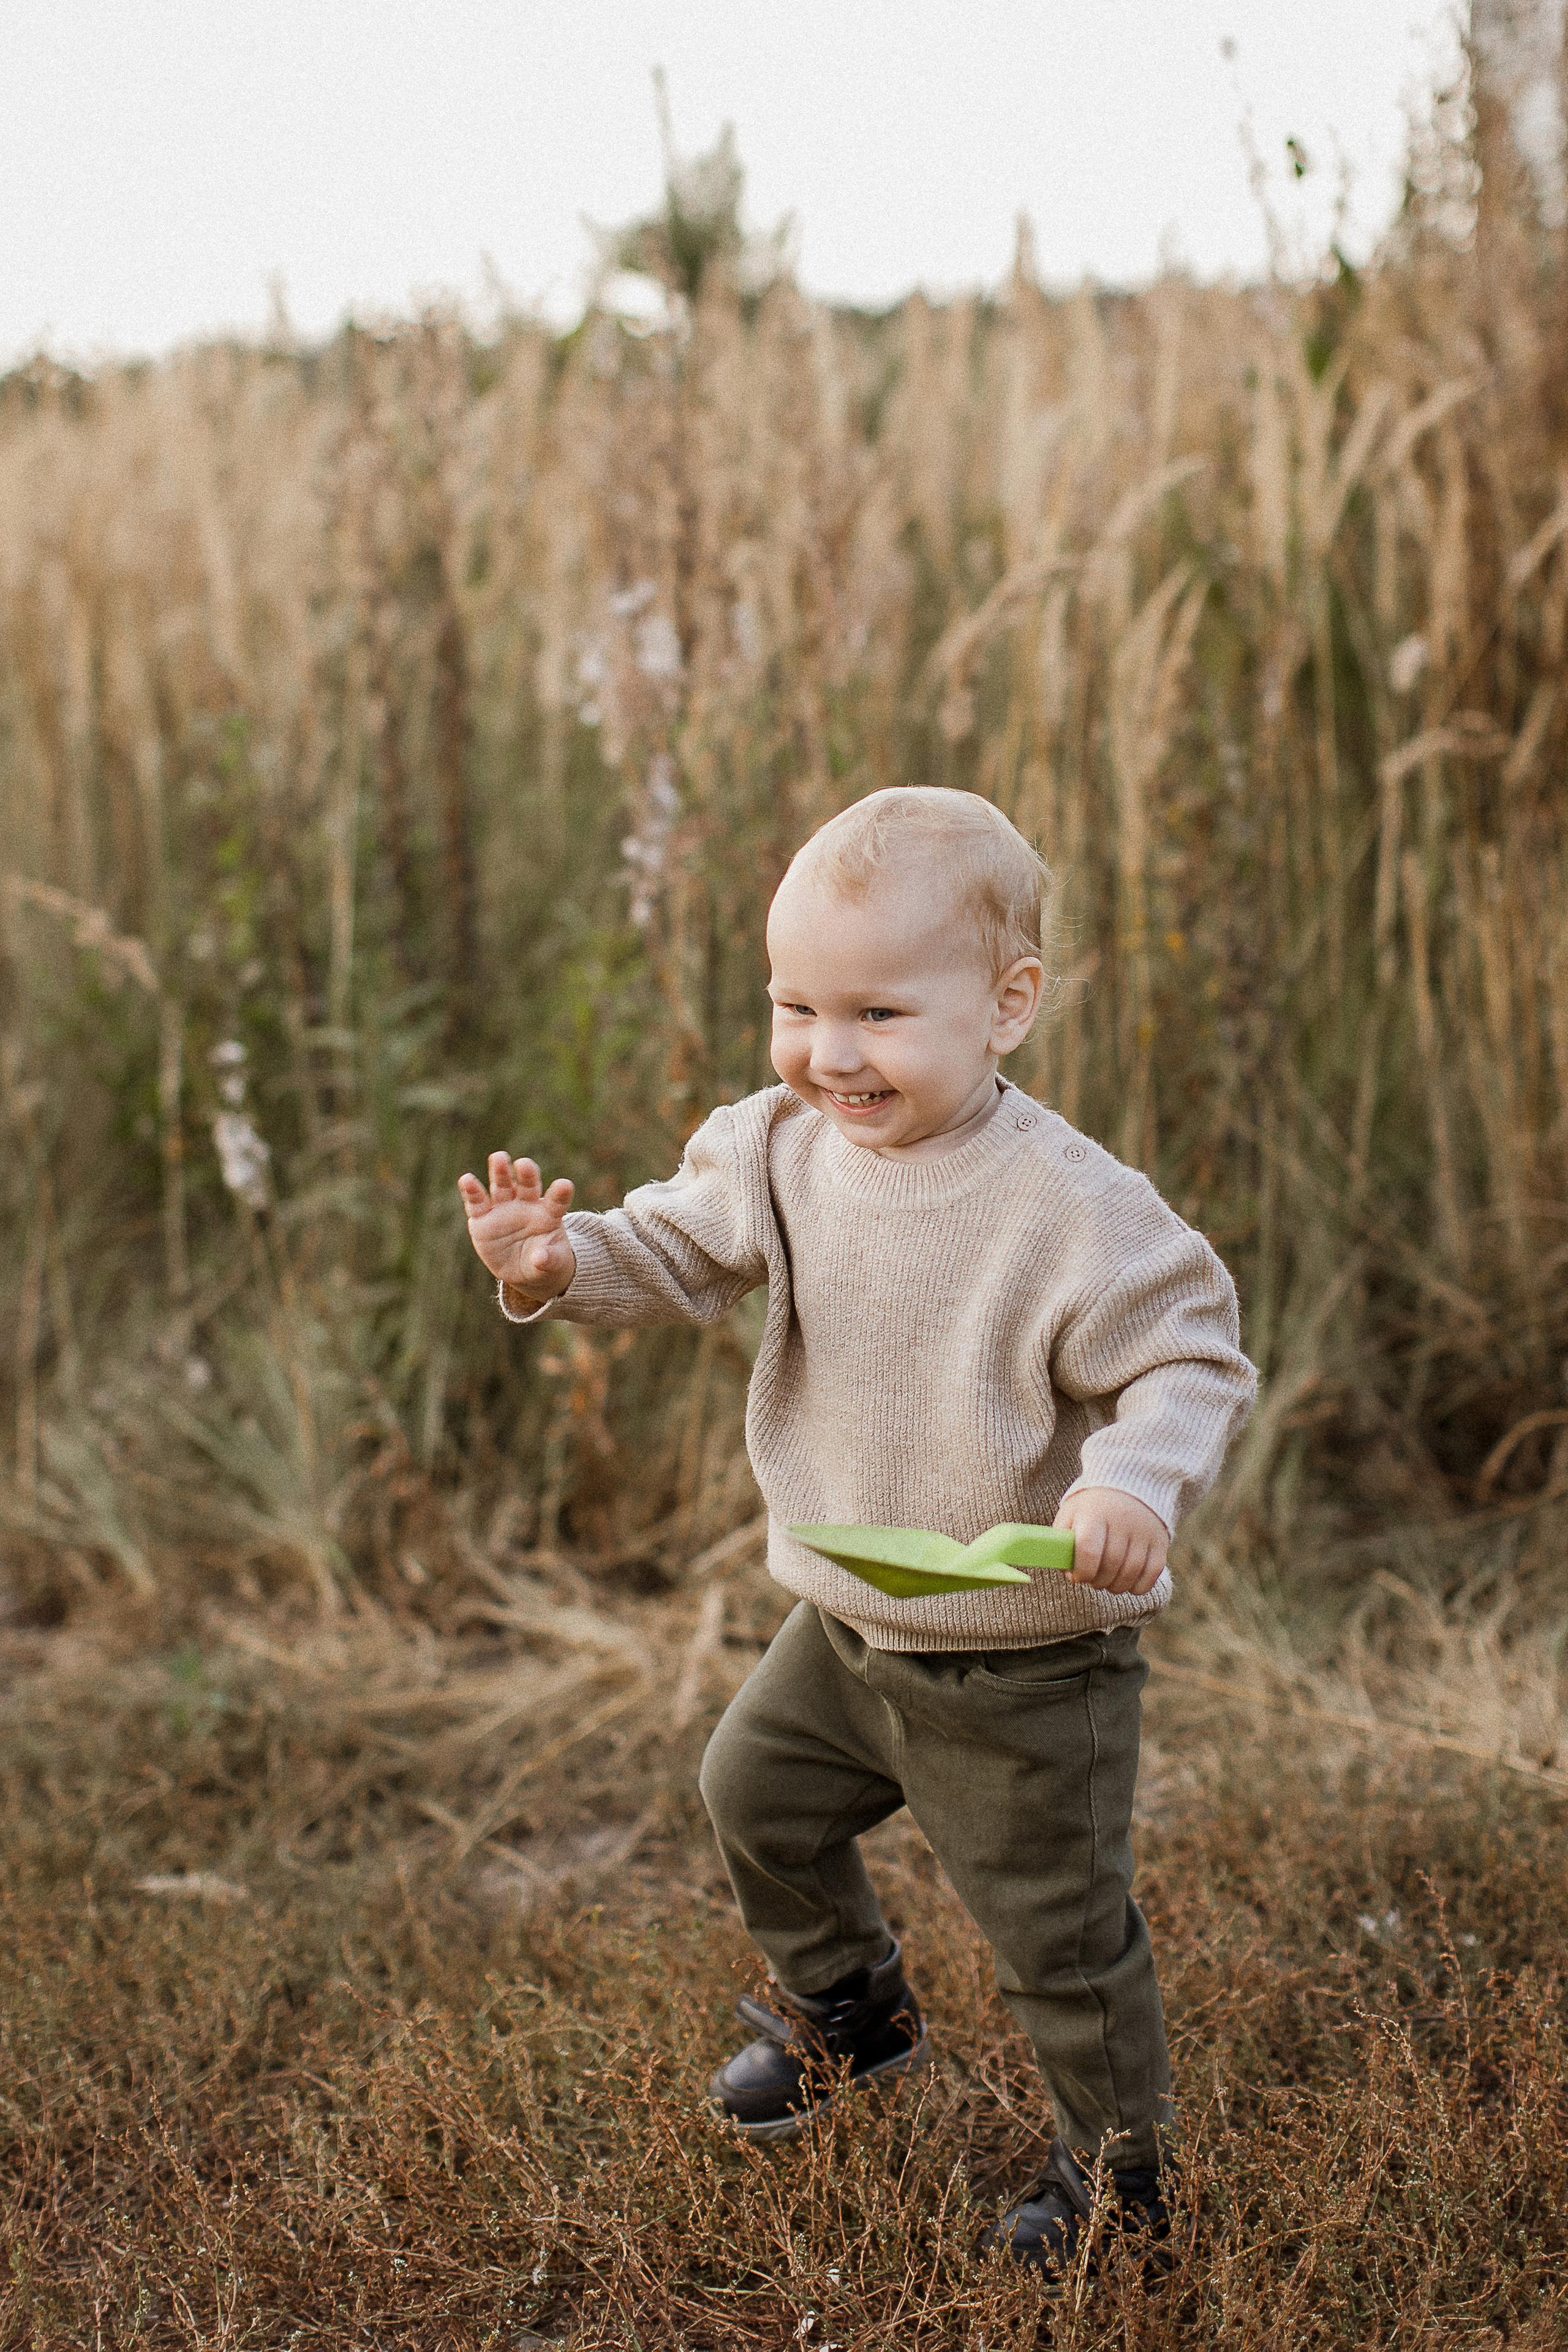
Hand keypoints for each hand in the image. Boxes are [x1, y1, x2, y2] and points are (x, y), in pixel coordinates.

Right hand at [457, 1153, 577, 1301]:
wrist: (523, 1268)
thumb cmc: (544, 1260)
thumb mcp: (552, 1264)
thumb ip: (549, 1259)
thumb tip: (540, 1259)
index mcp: (549, 1214)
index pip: (557, 1201)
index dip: (560, 1193)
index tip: (565, 1185)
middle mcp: (526, 1205)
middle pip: (527, 1185)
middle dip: (526, 1174)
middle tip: (524, 1164)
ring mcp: (503, 1209)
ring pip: (502, 1186)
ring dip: (500, 1172)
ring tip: (499, 1157)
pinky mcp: (482, 1219)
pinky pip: (476, 1203)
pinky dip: (471, 1191)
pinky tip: (466, 1180)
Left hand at [1054, 1487, 1169, 1596]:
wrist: (1130, 1483)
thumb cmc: (1093, 1507)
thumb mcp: (1071, 1515)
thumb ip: (1064, 1544)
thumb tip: (1072, 1575)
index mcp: (1094, 1513)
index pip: (1088, 1550)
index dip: (1082, 1571)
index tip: (1078, 1576)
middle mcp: (1122, 1520)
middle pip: (1111, 1565)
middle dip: (1098, 1581)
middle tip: (1093, 1580)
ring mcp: (1144, 1531)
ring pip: (1131, 1573)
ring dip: (1116, 1586)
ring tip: (1108, 1581)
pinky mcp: (1160, 1541)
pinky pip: (1152, 1573)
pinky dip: (1138, 1586)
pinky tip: (1127, 1583)